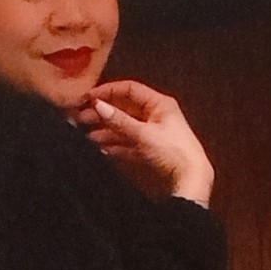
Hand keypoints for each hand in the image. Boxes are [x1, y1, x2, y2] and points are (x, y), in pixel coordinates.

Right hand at [74, 79, 213, 205]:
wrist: (190, 180)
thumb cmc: (173, 152)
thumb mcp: (143, 134)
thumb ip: (119, 120)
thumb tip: (98, 105)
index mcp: (159, 104)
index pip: (129, 89)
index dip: (107, 91)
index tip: (87, 98)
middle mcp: (156, 116)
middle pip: (124, 109)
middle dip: (102, 113)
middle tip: (81, 119)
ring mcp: (152, 133)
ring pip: (124, 127)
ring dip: (105, 131)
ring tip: (87, 137)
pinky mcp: (150, 151)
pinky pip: (128, 144)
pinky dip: (114, 145)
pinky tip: (101, 149)